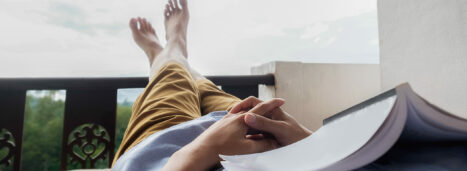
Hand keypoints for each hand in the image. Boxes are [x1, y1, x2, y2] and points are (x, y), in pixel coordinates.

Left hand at [163, 113, 277, 170]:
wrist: (201, 150)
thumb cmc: (223, 150)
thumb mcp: (247, 149)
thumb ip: (262, 145)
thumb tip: (274, 142)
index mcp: (243, 119)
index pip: (262, 108)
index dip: (273, 104)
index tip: (282, 100)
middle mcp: (234, 115)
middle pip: (253, 109)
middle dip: (264, 110)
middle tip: (274, 111)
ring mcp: (226, 119)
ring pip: (243, 114)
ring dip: (253, 116)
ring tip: (260, 121)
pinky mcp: (220, 124)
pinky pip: (235, 119)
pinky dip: (243, 121)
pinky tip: (243, 126)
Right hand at [231, 96, 311, 145]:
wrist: (305, 148)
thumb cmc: (296, 136)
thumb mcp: (280, 129)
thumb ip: (264, 123)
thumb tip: (247, 116)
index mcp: (271, 110)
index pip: (253, 102)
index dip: (241, 105)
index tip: (232, 113)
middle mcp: (267, 117)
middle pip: (249, 113)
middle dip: (238, 118)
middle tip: (227, 124)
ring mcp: (266, 127)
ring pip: (249, 125)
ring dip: (241, 129)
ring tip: (232, 135)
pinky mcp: (265, 137)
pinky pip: (252, 135)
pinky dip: (246, 138)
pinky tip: (241, 143)